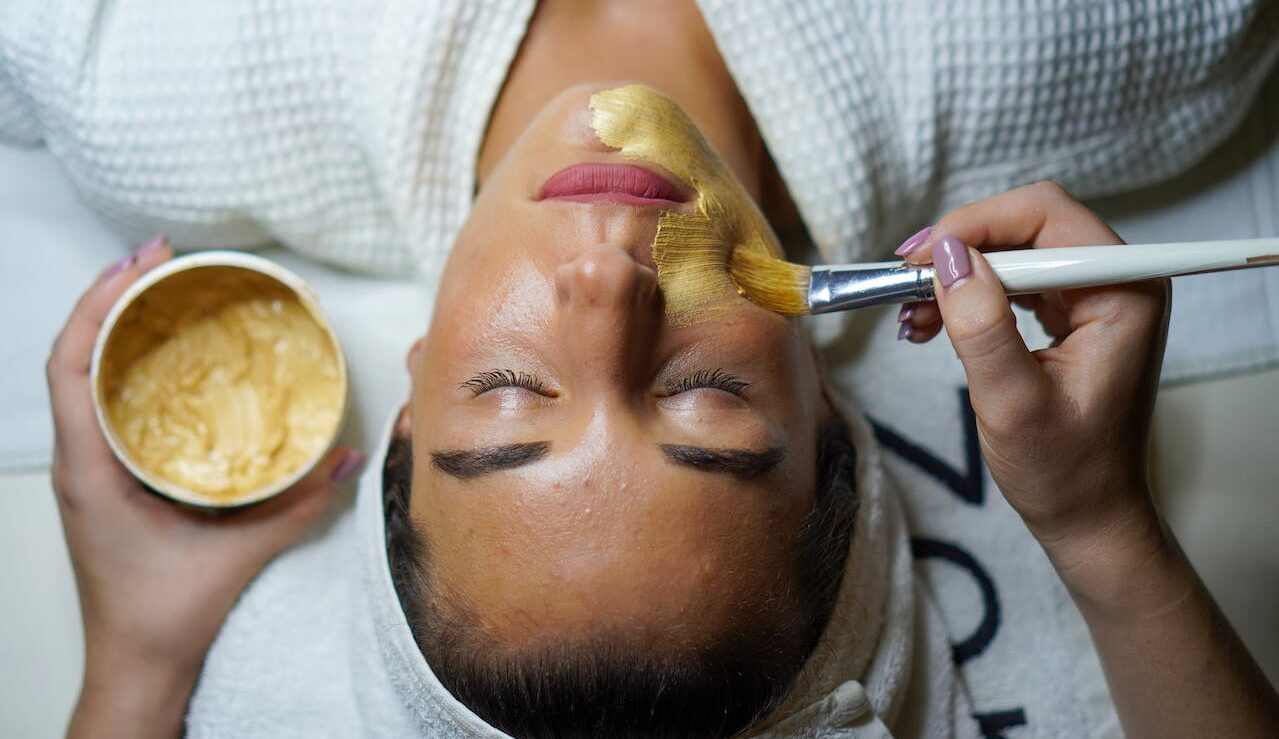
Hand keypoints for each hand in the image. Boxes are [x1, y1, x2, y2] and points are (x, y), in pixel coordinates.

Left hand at [47, 238, 363, 737]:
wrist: (135, 663)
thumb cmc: (163, 615)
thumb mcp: (238, 553)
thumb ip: (297, 504)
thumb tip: (345, 456)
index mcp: (90, 469)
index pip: (70, 367)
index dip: (97, 305)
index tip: (138, 264)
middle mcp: (78, 461)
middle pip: (72, 357)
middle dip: (109, 298)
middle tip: (159, 259)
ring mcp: (86, 469)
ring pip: (81, 378)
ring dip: (113, 328)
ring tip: (157, 290)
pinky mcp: (103, 479)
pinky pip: (102, 404)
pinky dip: (123, 366)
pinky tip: (161, 355)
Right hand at [896, 183, 1278, 737]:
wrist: (1088, 516)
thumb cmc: (1063, 472)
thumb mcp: (1011, 402)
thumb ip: (981, 325)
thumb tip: (945, 255)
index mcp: (1124, 293)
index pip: (1046, 215)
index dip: (976, 225)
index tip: (918, 260)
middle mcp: (1118, 281)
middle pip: (1027, 225)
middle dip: (959, 249)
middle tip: (902, 282)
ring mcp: (1094, 296)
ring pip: (1013, 249)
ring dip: (956, 273)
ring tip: (910, 314)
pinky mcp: (1072, 314)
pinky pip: (1013, 280)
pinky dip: (967, 294)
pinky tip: (930, 321)